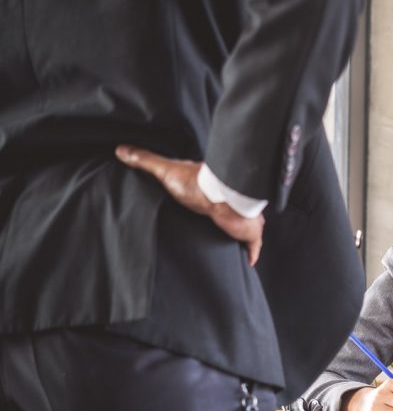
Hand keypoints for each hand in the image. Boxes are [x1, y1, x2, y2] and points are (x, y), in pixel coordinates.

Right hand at [115, 145, 263, 265]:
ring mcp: (242, 218)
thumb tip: (121, 149)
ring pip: (243, 227)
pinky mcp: (248, 232)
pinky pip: (253, 245)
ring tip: (231, 243)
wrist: (222, 198)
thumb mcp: (165, 170)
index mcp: (213, 189)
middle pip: (229, 212)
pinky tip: (249, 260)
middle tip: (218, 230)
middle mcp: (230, 203)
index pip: (211, 195)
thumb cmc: (196, 184)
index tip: (202, 207)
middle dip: (227, 218)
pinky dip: (252, 252)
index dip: (208, 201)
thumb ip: (145, 160)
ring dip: (238, 233)